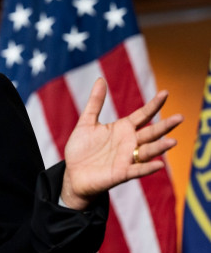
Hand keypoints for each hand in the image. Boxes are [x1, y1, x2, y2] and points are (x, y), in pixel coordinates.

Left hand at [61, 78, 181, 209]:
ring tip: (172, 141)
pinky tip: (158, 164)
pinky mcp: (121, 173)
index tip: (165, 92)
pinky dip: (147, 167)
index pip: (142, 115)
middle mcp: (129, 143)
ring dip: (160, 147)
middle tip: (180, 117)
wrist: (72, 173)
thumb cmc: (81, 148)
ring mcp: (127, 158)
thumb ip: (95, 102)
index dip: (153, 104)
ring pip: (148, 151)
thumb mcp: (86, 122)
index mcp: (123, 129)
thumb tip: (100, 79)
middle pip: (151, 132)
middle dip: (165, 126)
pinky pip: (137, 170)